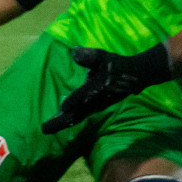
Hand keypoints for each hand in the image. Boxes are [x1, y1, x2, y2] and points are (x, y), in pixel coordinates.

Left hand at [42, 44, 171, 134]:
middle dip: (61, 122)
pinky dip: (71, 118)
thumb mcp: (103, 58)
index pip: (82, 97)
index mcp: (96, 89)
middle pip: (77, 114)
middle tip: (44, 129)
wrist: (137, 74)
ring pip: (78, 116)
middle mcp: (95, 101)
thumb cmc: (117, 65)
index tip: (61, 109)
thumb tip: (74, 52)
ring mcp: (96, 105)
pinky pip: (81, 114)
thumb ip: (89, 56)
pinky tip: (61, 118)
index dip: (73, 102)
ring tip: (48, 128)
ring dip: (63, 122)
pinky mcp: (97, 105)